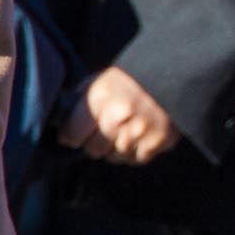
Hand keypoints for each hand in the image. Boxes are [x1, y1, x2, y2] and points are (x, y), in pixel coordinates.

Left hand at [58, 68, 180, 164]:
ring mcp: (139, 130)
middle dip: (96, 143)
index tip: (75, 134)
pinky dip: (135, 152)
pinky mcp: (158, 141)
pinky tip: (140, 135)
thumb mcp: (100, 80)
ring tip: (126, 129)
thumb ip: (79, 102)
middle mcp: (118, 115)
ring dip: (116, 148)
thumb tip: (60, 125)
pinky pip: (136, 159)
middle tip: (107, 129)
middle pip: (93, 150)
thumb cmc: (130, 80)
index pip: (73, 135)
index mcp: (100, 97)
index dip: (73, 136)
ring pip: (114, 157)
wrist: (174, 75)